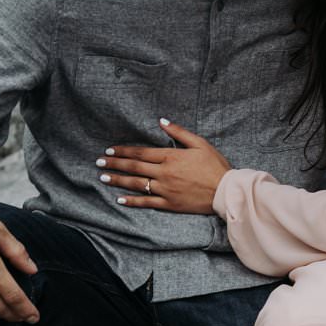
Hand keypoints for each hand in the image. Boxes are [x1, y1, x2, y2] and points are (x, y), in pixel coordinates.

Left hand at [99, 120, 230, 213]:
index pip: (140, 153)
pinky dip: (132, 201)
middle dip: (114, 164)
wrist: (227, 191)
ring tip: (103, 177)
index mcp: (171, 157)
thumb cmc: (215, 166)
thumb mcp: (200, 143)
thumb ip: (179, 132)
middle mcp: (164, 173)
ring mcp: (165, 190)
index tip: (109, 150)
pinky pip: (146, 203)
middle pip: (134, 167)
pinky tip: (119, 199)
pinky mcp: (169, 205)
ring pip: (136, 184)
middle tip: (99, 162)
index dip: (123, 151)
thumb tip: (161, 121)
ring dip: (117, 180)